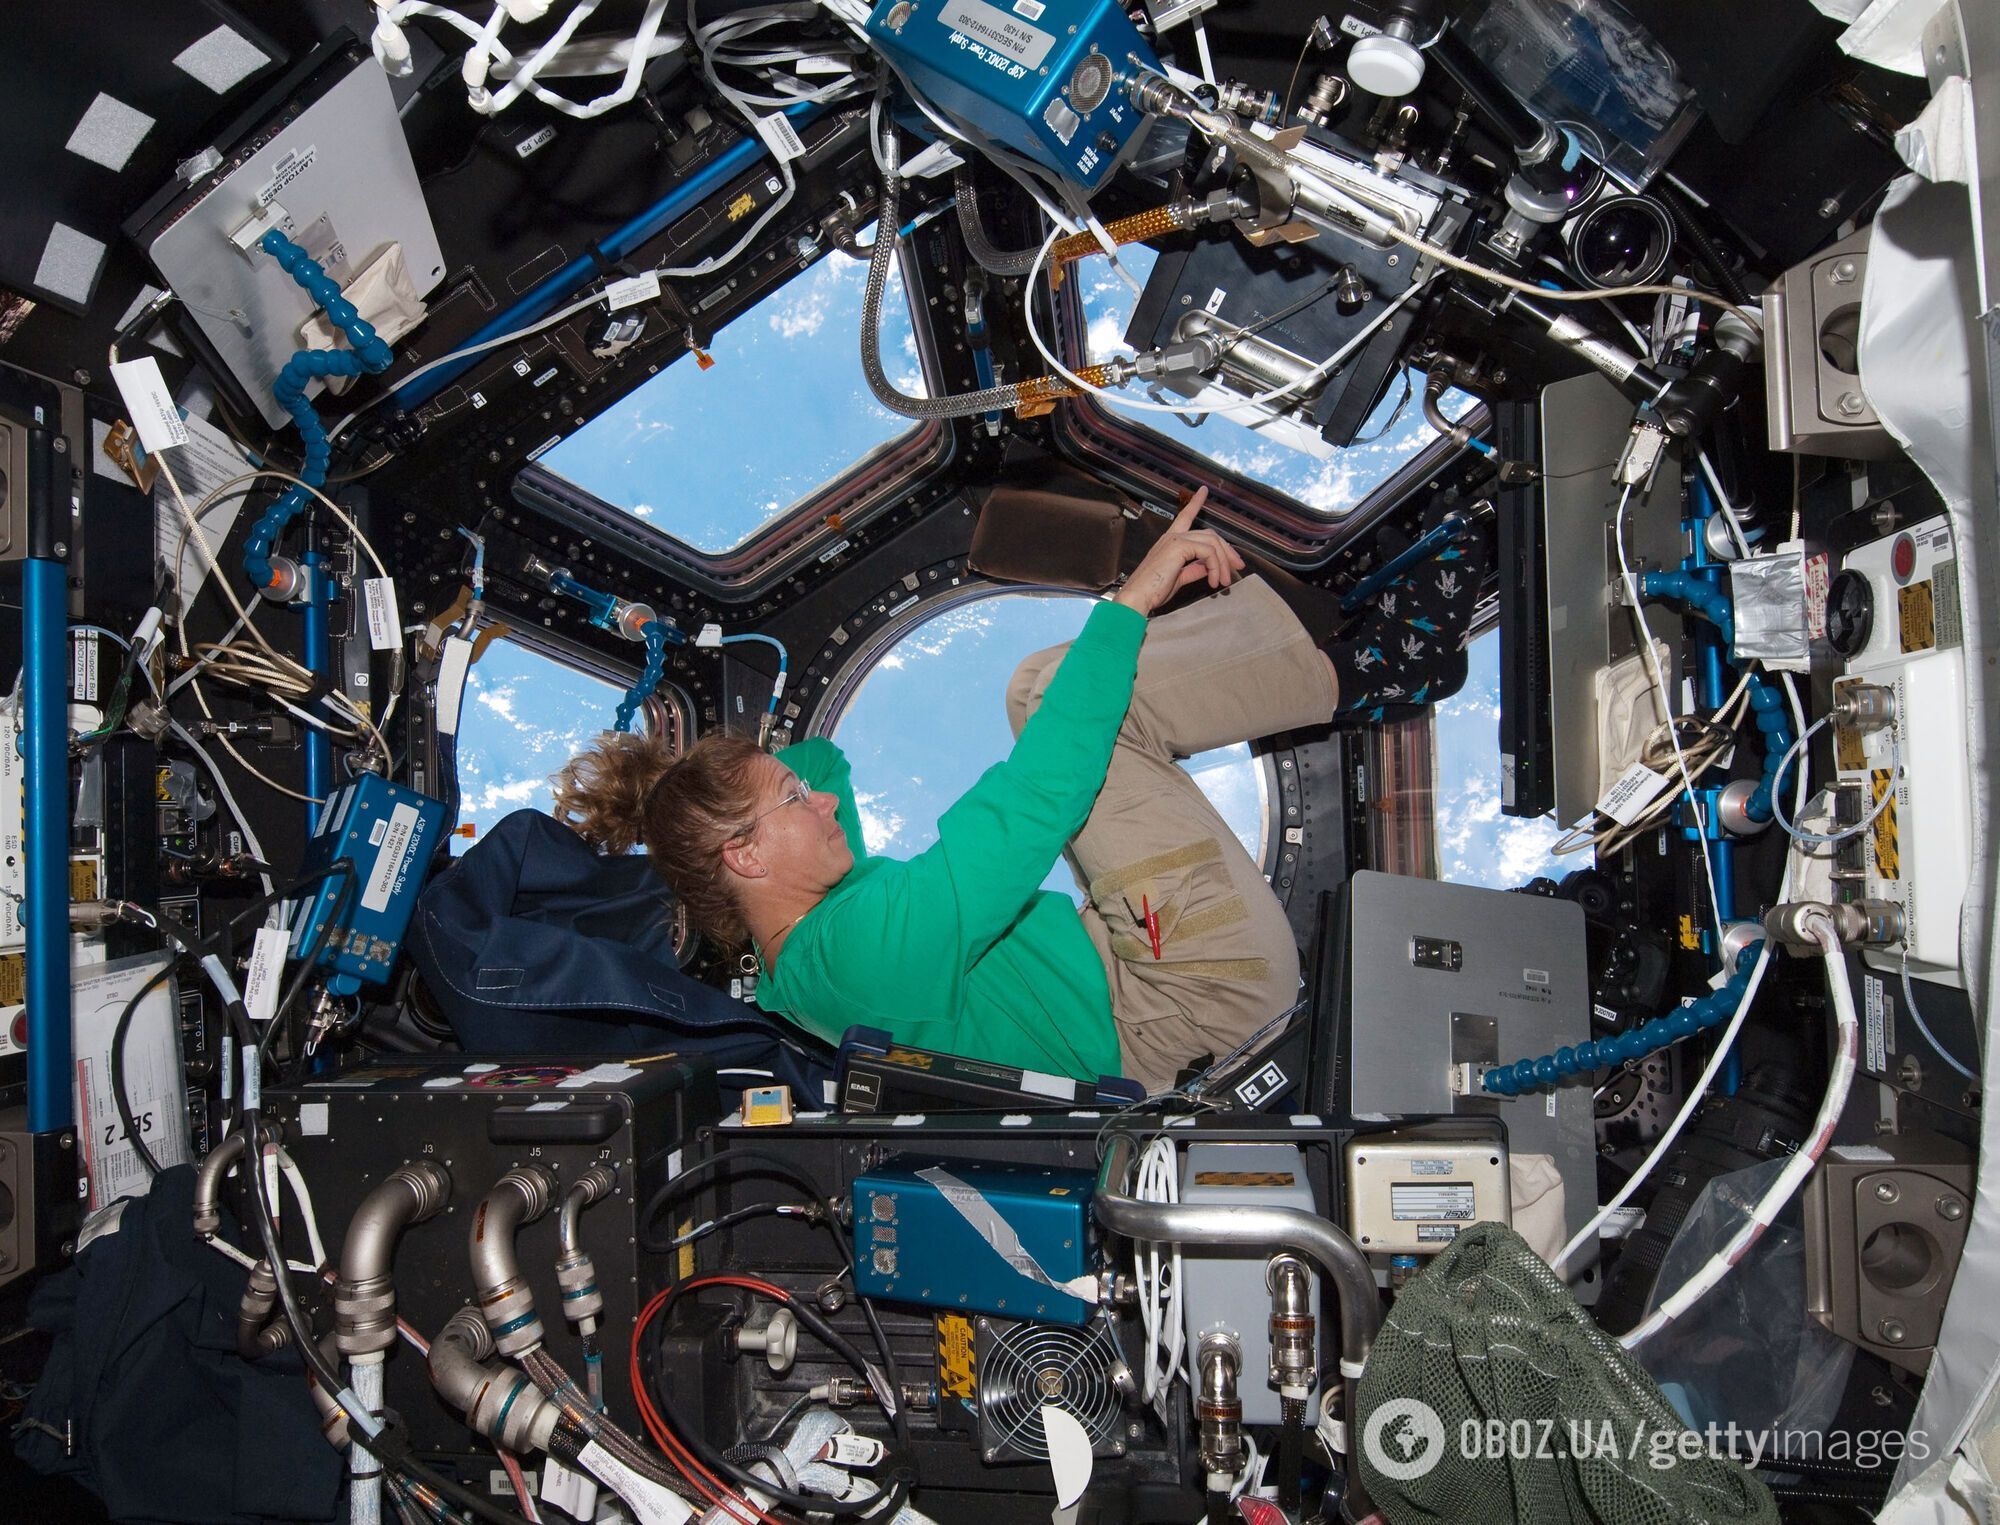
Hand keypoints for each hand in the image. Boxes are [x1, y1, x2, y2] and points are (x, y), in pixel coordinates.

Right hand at [1113, 488, 1245, 616]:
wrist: (1138, 597)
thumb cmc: (1152, 590)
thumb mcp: (1179, 577)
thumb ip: (1194, 569)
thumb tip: (1209, 567)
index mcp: (1170, 541)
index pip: (1185, 516)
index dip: (1196, 503)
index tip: (1203, 491)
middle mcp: (1172, 536)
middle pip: (1210, 534)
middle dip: (1227, 550)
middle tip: (1237, 567)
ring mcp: (1175, 539)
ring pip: (1212, 542)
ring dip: (1223, 563)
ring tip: (1224, 581)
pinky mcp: (1179, 546)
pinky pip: (1208, 552)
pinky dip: (1215, 567)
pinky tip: (1213, 581)